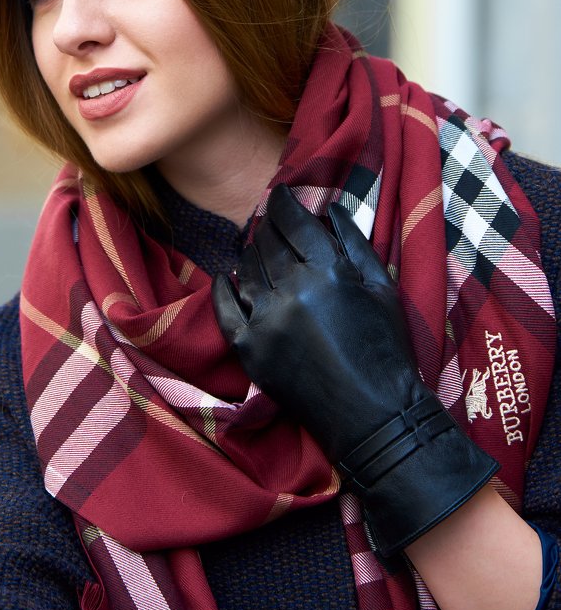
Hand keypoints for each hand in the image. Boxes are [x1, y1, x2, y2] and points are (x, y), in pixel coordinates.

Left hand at [212, 184, 496, 556]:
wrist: (374, 416)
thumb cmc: (386, 349)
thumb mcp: (382, 288)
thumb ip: (354, 243)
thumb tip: (329, 208)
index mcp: (327, 272)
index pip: (293, 222)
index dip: (283, 203)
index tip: (279, 194)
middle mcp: (291, 291)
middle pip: (267, 243)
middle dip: (268, 225)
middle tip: (270, 219)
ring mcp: (265, 321)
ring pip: (247, 270)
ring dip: (252, 253)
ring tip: (260, 247)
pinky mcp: (250, 350)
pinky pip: (225, 309)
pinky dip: (223, 288)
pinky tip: (226, 276)